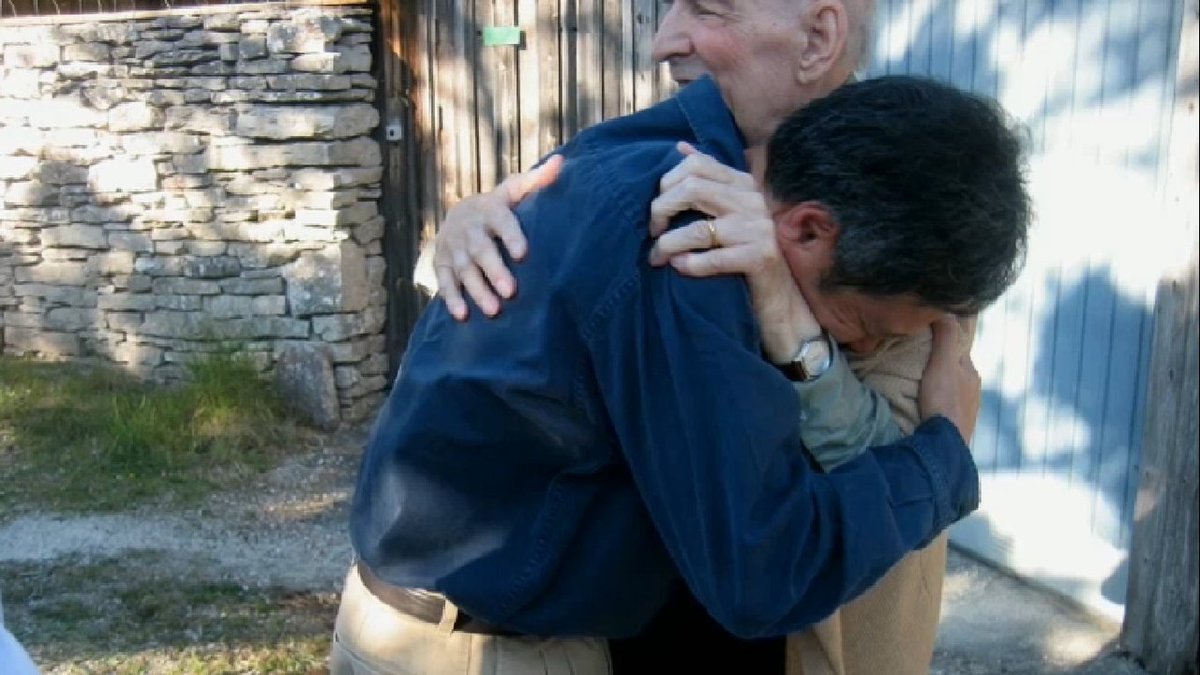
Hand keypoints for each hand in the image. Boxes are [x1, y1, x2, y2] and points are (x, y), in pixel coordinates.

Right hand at [432, 155, 563, 319]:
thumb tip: (561, 163)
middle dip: (494, 271)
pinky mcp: (442, 265)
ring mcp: (454, 249)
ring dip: (477, 290)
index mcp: (490, 210)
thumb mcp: (513, 192)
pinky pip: (445, 282)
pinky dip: (452, 299)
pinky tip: (462, 315)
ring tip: (495, 310)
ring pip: (465, 271)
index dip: (511, 236)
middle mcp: (470, 229)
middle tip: (511, 291)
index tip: (523, 253)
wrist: (458, 216)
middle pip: (481, 251)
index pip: (501, 221)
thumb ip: (536, 181)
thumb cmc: (498, 208)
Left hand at [648, 142, 820, 362]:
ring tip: (657, 257)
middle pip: (693, 189)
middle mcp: (753, 201)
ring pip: (697, 228)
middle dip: (661, 210)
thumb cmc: (746, 252)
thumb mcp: (730, 211)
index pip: (697, 165)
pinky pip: (713, 258)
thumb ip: (709, 179)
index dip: (667, 183)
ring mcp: (759, 229)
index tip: (657, 209)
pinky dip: (689, 264)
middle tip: (653, 232)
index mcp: (744, 184)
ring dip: (668, 244)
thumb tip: (680, 147)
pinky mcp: (761, 258)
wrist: (780, 298)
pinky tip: (679, 268)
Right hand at [919, 317, 982, 440]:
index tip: (926, 338)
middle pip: (955, 371)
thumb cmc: (943, 401)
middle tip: (919, 364)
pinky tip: (928, 408)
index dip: (943, 342)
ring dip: (940, 387)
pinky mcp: (959, 427)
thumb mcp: (943, 363)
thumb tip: (946, 310)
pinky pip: (948, 409)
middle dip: (941, 366)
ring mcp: (968, 410)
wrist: (945, 444)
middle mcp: (974, 390)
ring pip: (953, 391)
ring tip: (921, 387)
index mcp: (971, 372)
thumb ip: (946, 336)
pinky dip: (940, 404)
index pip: (958, 349)